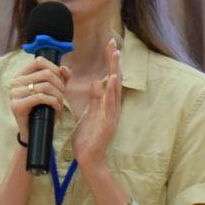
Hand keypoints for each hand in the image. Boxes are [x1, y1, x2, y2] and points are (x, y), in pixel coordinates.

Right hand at [8, 57, 69, 139]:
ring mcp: (14, 94)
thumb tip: (64, 68)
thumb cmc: (44, 110)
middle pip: (45, 73)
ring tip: (59, 103)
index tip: (61, 81)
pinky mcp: (17, 105)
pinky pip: (40, 97)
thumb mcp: (55, 91)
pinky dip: (53, 101)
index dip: (54, 68)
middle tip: (62, 95)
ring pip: (45, 85)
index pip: (39, 61)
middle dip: (59, 84)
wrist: (35, 132)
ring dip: (58, 95)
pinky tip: (56, 107)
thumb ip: (61, 78)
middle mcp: (15, 82)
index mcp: (22, 75)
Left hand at [73, 39, 121, 167]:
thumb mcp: (87, 114)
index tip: (110, 44)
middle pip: (116, 79)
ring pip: (116, 89)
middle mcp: (112, 107)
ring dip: (115, 71)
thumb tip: (96, 81)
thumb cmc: (87, 139)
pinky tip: (112, 80)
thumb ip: (93, 98)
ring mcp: (112, 115)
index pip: (110, 78)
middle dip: (114, 61)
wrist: (88, 160)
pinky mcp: (108, 124)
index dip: (110, 61)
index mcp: (107, 104)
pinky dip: (111, 92)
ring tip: (115, 55)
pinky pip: (110, 106)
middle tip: (113, 43)